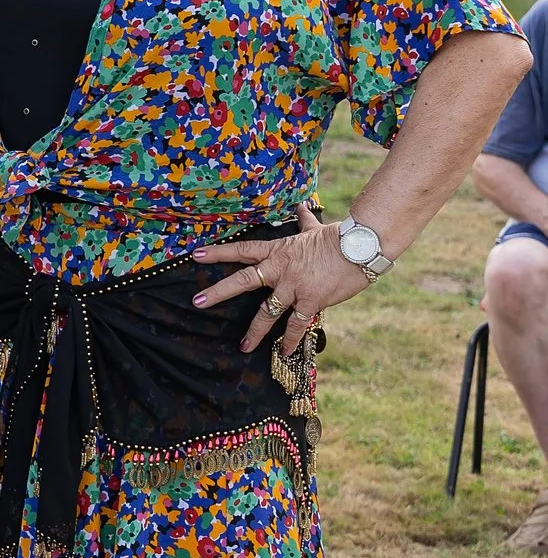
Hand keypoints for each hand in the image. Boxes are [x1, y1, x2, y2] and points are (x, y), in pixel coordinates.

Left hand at [191, 205, 369, 351]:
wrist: (360, 247)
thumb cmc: (338, 237)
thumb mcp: (313, 229)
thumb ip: (303, 221)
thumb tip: (301, 205)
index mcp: (277, 251)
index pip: (242, 250)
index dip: (218, 252)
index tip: (196, 255)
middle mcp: (280, 270)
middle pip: (243, 281)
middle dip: (219, 292)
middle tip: (198, 302)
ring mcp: (294, 287)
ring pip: (268, 312)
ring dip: (255, 331)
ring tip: (244, 346)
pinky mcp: (312, 301)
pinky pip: (297, 324)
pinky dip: (289, 339)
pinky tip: (283, 351)